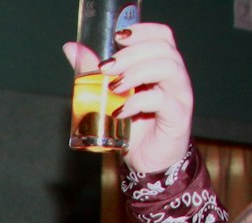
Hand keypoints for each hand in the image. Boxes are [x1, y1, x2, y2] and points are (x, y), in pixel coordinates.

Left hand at [94, 24, 192, 174]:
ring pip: (167, 68)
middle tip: (106, 68)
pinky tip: (119, 112)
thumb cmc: (133, 126)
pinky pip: (161, 101)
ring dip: (136, 72)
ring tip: (113, 87)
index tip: (117, 37)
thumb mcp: (109, 95)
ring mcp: (179, 96)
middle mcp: (175, 77)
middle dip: (131, 53)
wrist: (147, 162)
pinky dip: (137, 102)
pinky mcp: (177, 117)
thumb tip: (72, 48)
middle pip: (162, 49)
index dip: (142, 31)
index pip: (162, 36)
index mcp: (161, 66)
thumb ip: (94, 71)